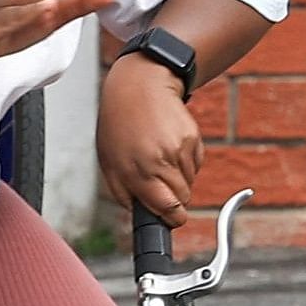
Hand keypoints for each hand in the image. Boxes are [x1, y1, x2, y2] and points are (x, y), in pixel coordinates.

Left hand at [96, 52, 203, 225]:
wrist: (140, 86)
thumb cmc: (120, 123)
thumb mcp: (109, 162)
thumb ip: (124, 193)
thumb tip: (144, 214)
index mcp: (137, 170)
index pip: (168, 208)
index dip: (172, 218)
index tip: (172, 218)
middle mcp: (160, 160)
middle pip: (183, 199)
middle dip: (175, 199)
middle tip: (161, 185)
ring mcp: (179, 148)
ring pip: (190, 182)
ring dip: (179, 178)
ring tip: (160, 158)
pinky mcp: (193, 137)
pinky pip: (196, 164)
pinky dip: (186, 162)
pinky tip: (170, 146)